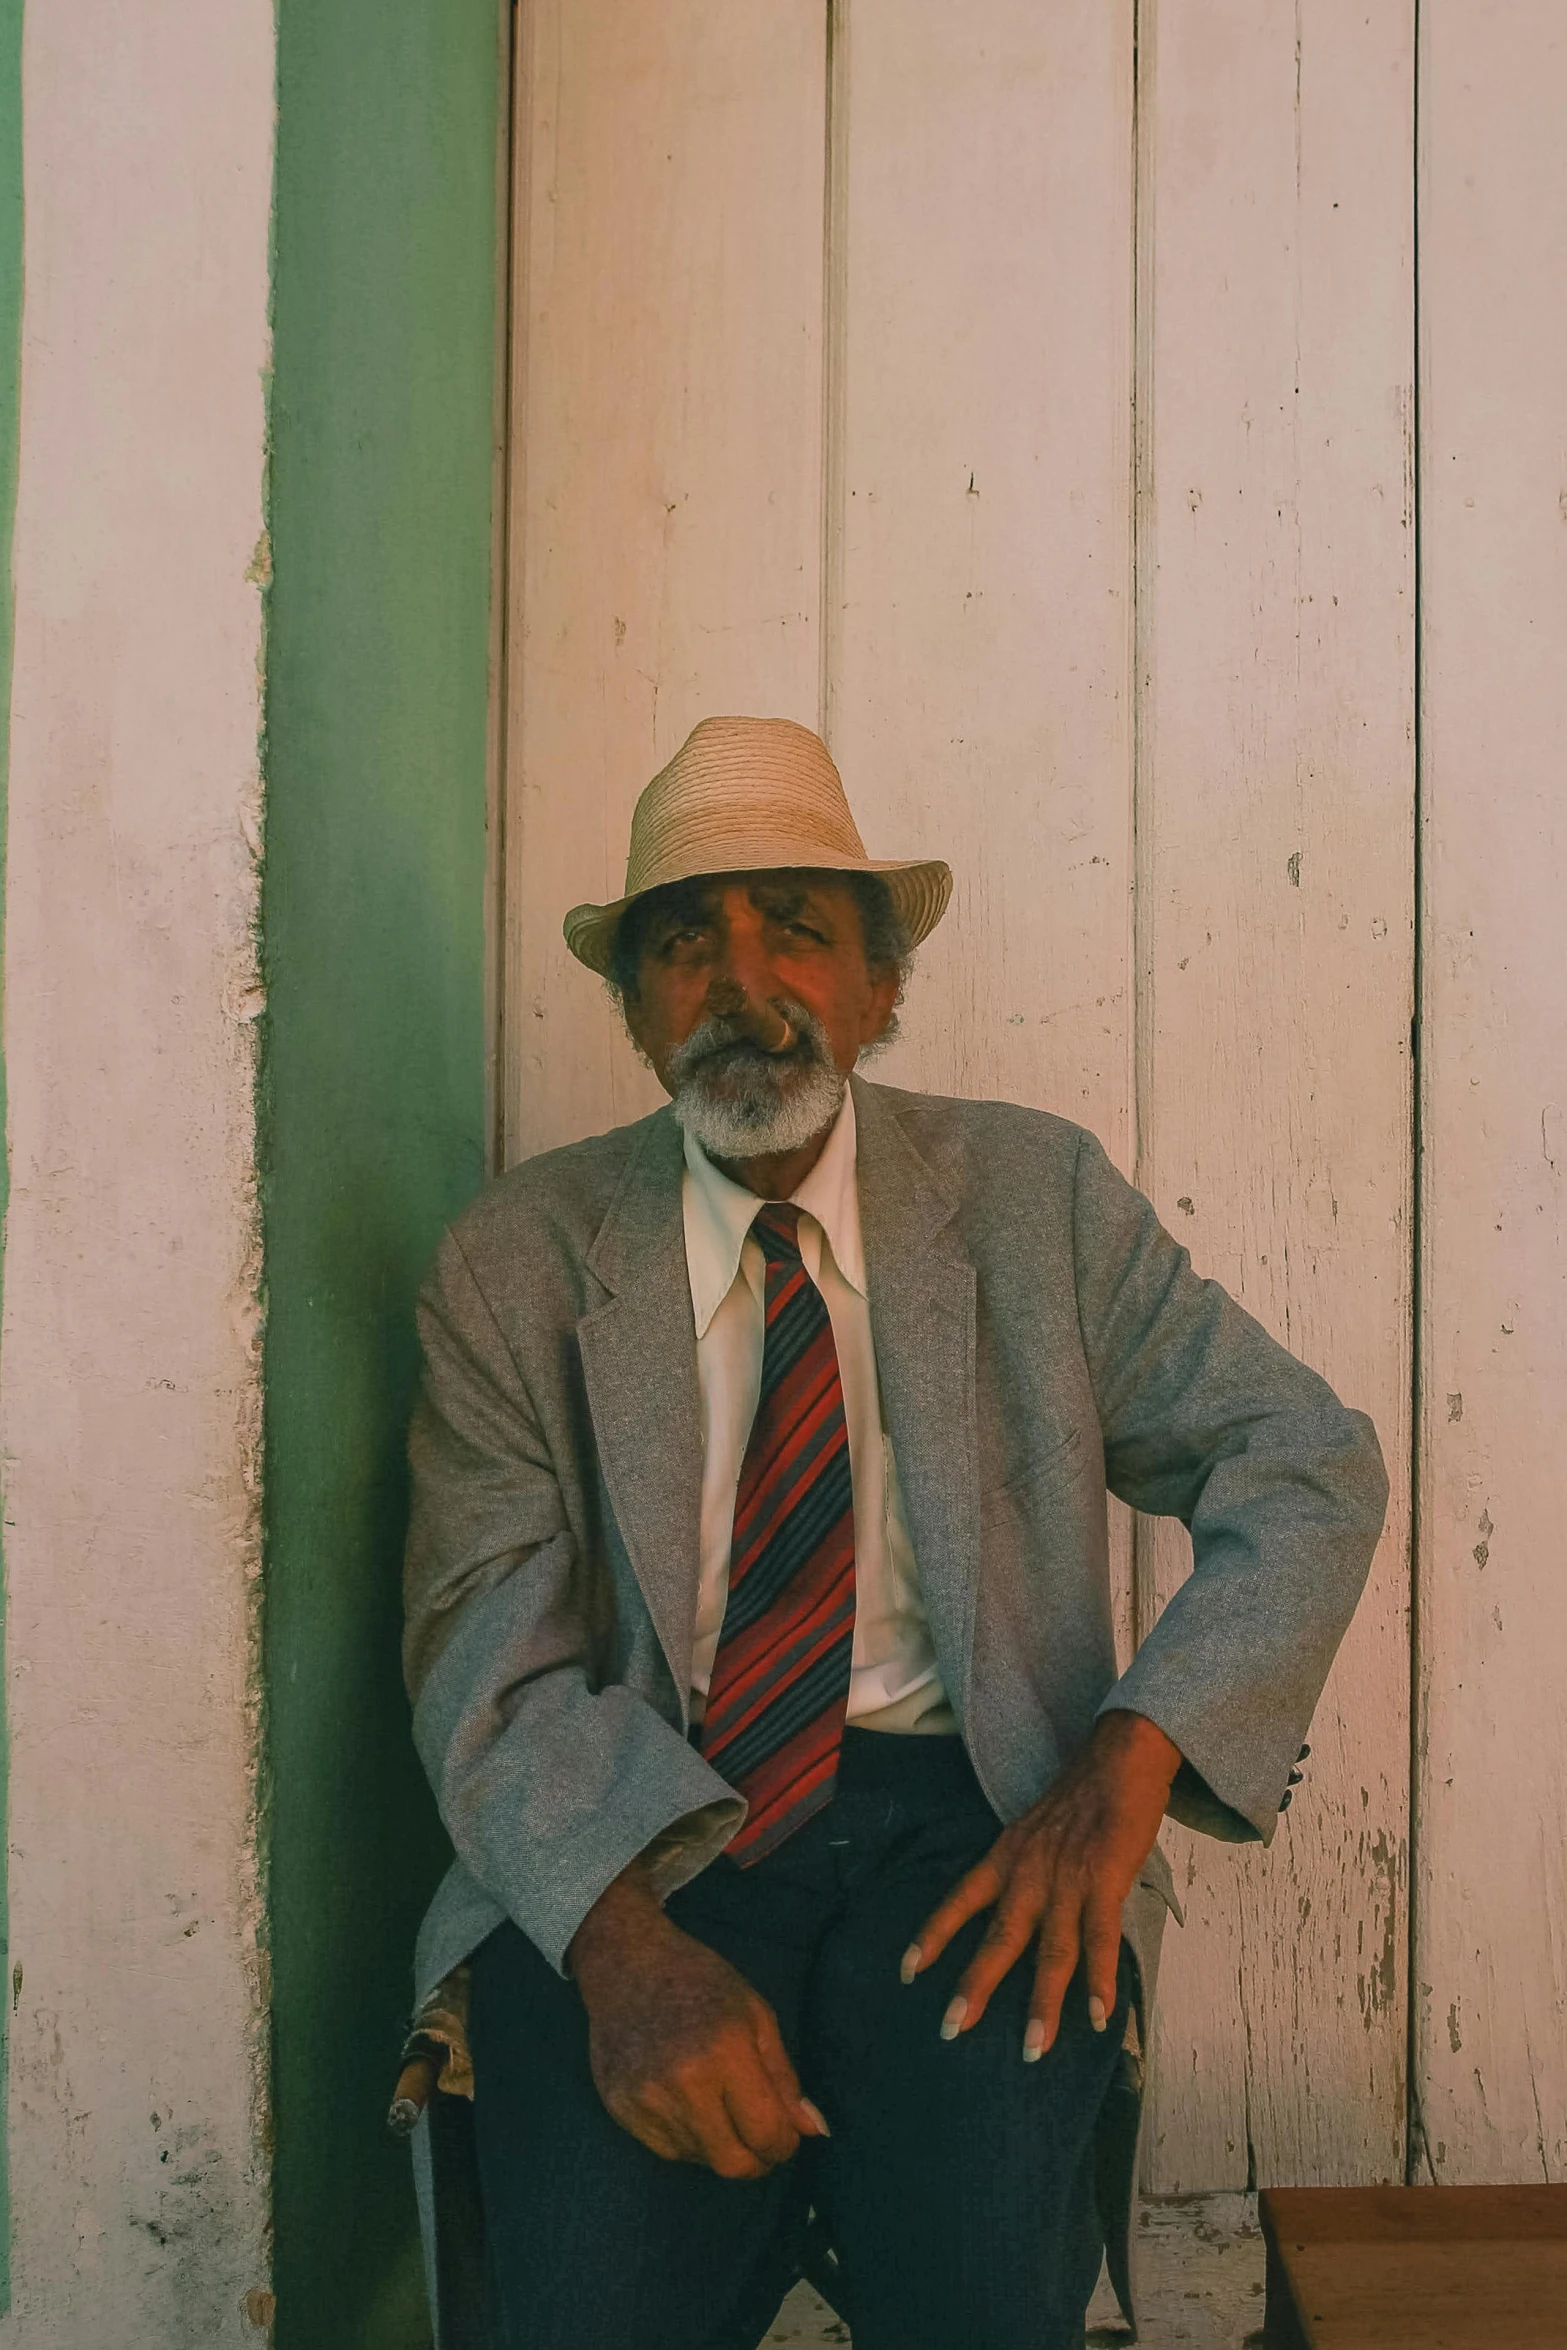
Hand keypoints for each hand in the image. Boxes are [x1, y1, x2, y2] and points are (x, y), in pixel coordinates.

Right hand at [566, 1862, 829, 2178]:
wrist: (624, 1965)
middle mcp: (684, 2083)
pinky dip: (689, 2140)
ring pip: (701, 2160)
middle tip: (760, 2138)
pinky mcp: (622, 2111)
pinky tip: (688, 2104)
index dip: (784, 2145)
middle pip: (732, 2163)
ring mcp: (648, 2100)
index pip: (766, 2133)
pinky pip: (669, 2151)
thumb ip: (784, 2078)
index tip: (786, 2135)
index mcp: (726, 2051)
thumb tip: (814, 2130)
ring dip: (722, 2146)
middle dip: (757, 2161)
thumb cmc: (699, 1981)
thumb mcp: (755, 2014)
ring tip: (719, 2106)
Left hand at [903, 1710, 1180, 2059]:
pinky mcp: (1106, 1883)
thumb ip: (1025, 1867)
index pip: (960, 1899)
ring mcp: (1067, 1881)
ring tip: (1031, 2050)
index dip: (934, 1935)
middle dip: (975, 1988)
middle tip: (952, 2031)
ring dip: (1043, 2005)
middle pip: (998, 1939)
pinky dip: (1099, 1982)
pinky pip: (1101, 1940)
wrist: (1119, 1757)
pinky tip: (1098, 2018)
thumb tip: (1022, 1906)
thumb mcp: (1034, 1828)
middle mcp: (1029, 1874)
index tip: (907, 1971)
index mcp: (1007, 1857)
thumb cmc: (1080, 1795)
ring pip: (1050, 1953)